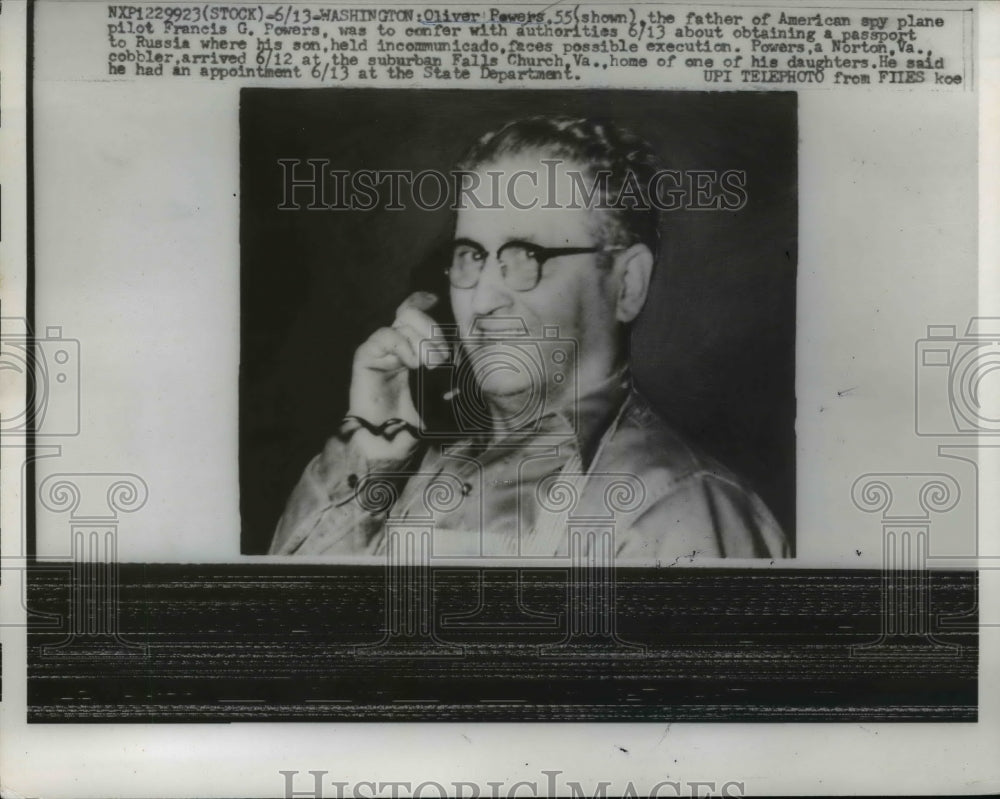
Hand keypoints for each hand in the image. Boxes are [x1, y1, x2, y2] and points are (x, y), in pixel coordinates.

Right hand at [345, 291, 446, 461]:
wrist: (387, 440)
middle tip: (442, 359)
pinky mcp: (367, 355)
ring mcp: (382, 348)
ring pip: (404, 320)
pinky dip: (403, 346)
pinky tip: (411, 364)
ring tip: (428, 366)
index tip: (437, 300)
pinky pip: (387, 335)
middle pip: (415, 311)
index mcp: (414, 346)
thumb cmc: (415, 418)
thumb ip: (455, 377)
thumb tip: (473, 361)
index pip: (418, 310)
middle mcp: (397, 342)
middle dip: (435, 331)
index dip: (425, 300)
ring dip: (423, 342)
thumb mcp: (444, 394)